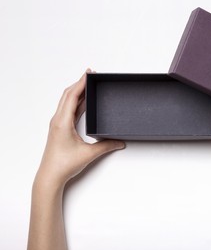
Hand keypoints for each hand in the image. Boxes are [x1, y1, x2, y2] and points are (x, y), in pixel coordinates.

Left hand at [36, 69, 124, 186]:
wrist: (50, 176)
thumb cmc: (64, 164)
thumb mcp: (89, 154)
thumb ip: (106, 146)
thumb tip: (120, 142)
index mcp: (63, 121)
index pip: (71, 96)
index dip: (81, 83)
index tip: (89, 73)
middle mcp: (58, 120)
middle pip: (68, 95)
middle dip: (79, 84)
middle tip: (90, 75)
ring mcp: (58, 124)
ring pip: (67, 102)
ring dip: (77, 92)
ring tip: (88, 85)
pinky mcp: (60, 129)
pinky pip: (68, 110)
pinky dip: (76, 103)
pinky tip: (83, 102)